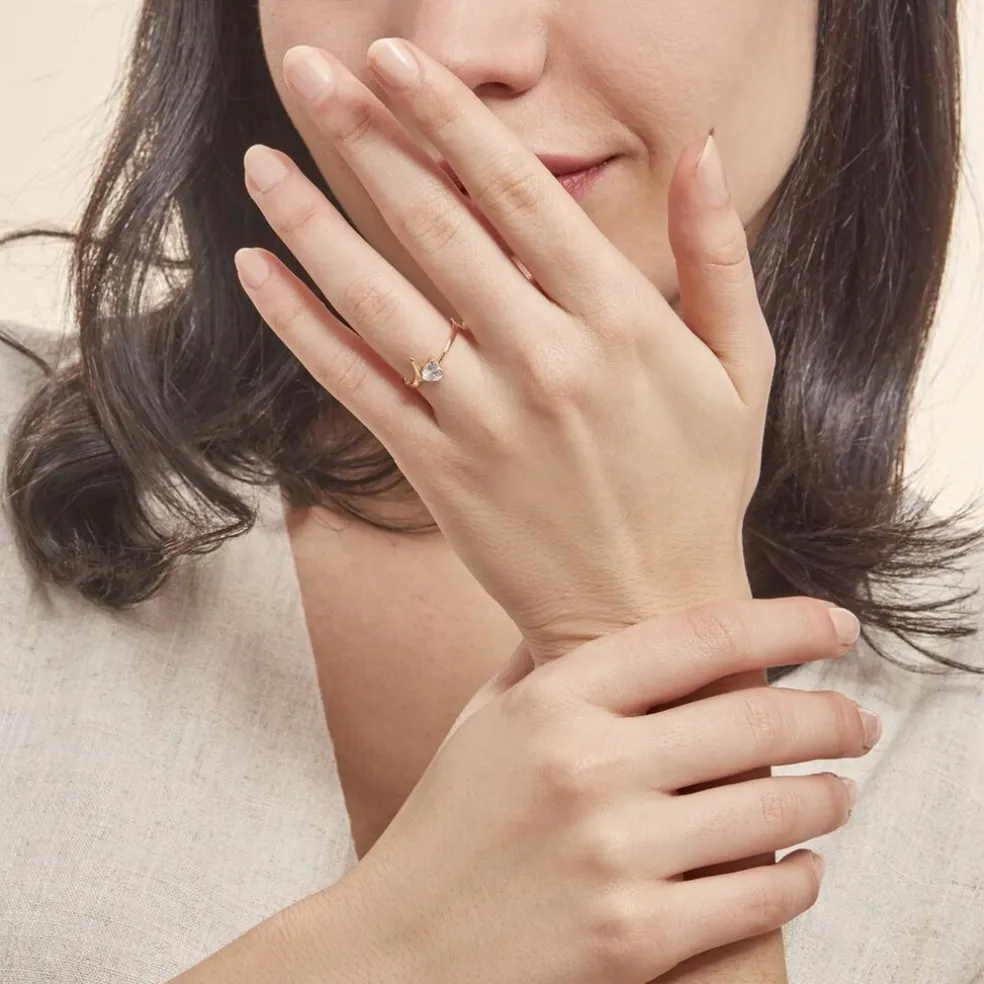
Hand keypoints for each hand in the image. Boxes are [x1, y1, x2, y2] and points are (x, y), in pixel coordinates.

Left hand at [236, 39, 775, 660]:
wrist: (649, 615)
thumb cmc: (700, 489)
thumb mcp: (743, 371)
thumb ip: (722, 257)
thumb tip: (709, 149)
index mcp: (623, 323)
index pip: (521, 194)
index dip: (449, 117)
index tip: (394, 59)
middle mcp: (546, 362)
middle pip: (434, 226)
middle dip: (363, 136)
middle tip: (307, 69)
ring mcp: (483, 420)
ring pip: (377, 301)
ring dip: (310, 222)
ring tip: (259, 162)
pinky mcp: (438, 472)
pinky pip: (354, 387)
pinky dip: (299, 327)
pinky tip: (255, 271)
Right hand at [323, 596, 872, 983]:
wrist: (400, 950)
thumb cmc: (448, 825)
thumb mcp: (482, 721)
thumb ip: (544, 660)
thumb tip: (601, 612)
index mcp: (553, 700)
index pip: (701, 637)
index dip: (789, 623)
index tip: (837, 627)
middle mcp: (587, 766)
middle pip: (756, 717)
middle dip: (832, 715)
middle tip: (859, 721)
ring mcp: (614, 856)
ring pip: (774, 807)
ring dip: (827, 796)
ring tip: (839, 789)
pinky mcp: (634, 939)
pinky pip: (759, 897)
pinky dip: (800, 879)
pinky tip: (803, 867)